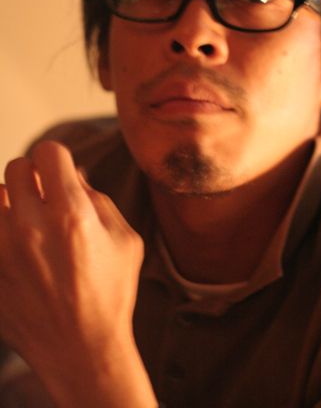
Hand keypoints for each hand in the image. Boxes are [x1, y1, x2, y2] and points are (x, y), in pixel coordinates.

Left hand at [0, 141, 155, 406]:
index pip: (48, 152)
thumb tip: (73, 174)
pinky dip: (2, 230)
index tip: (60, 172)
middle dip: (34, 176)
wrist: (82, 351)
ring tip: (26, 221)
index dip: (58, 158)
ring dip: (11, 202)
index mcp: (71, 215)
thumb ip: (98, 199)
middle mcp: (30, 228)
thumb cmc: (111, 293)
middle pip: (17, 167)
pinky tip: (16, 245)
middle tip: (46, 197)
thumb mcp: (124, 240)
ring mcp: (3, 252)